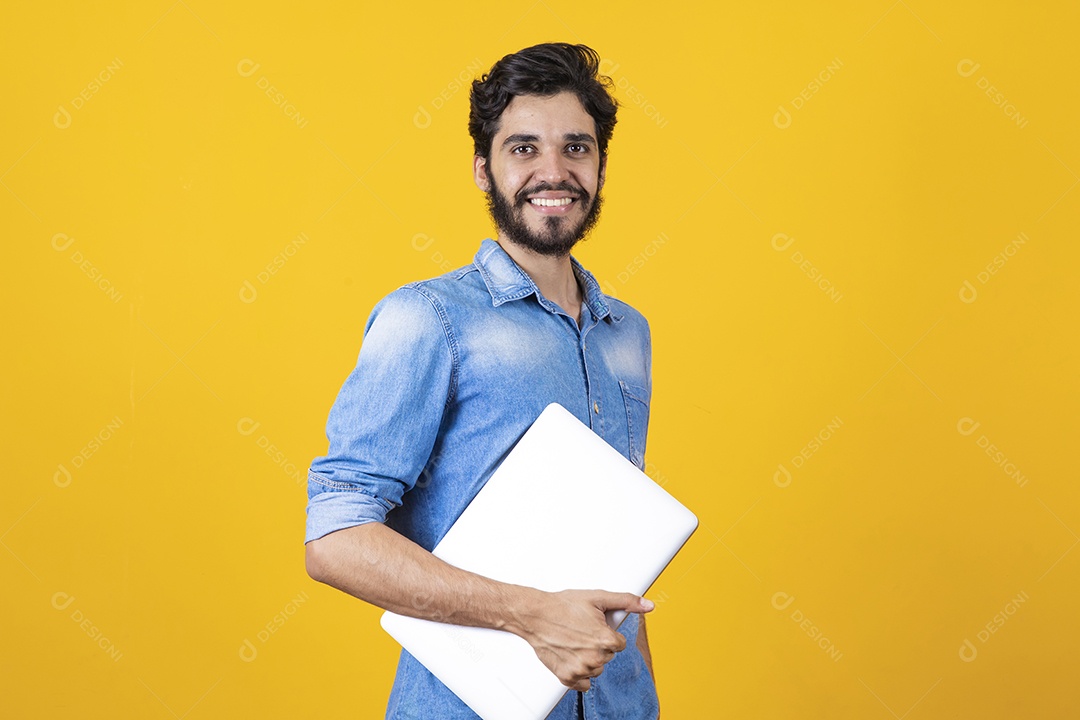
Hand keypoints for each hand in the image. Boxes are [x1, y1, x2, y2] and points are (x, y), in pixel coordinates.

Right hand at [516, 589, 653, 691]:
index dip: (608, 633)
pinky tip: (571, 656)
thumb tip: (648, 605)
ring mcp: (580, 669)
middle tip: (582, 631)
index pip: (620, 644)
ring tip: (575, 642)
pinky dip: (579, 672)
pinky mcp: (567, 677)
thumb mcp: (597, 598)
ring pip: (596, 669)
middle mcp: (594, 657)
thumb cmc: (563, 606)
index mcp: (605, 639)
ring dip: (589, 658)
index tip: (595, 627)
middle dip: (598, 645)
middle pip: (608, 656)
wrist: (535, 615)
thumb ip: (626, 601)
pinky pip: (584, 683)